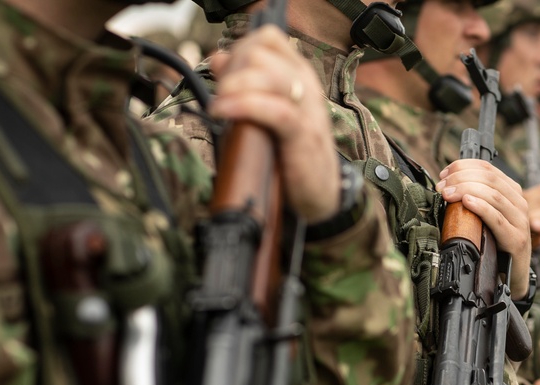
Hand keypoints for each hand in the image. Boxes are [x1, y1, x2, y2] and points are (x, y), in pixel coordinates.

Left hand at [209, 25, 341, 221]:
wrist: (321, 191)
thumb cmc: (293, 152)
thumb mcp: (269, 111)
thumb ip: (246, 83)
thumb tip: (218, 57)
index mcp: (299, 75)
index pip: (268, 39)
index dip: (239, 49)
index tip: (226, 75)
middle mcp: (305, 85)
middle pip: (260, 53)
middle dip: (232, 70)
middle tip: (222, 95)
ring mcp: (306, 108)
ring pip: (266, 75)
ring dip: (234, 85)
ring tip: (219, 104)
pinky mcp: (302, 134)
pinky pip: (272, 109)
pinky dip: (241, 107)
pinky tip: (223, 112)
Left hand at [436, 160, 531, 298]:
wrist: (513, 275)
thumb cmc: (496, 245)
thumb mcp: (485, 217)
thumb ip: (475, 199)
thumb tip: (447, 186)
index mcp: (512, 192)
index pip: (488, 168)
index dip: (464, 166)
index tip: (445, 174)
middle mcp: (519, 203)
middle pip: (489, 179)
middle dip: (462, 178)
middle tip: (442, 186)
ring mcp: (520, 221)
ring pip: (493, 195)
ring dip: (466, 190)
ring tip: (448, 194)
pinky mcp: (517, 239)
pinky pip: (497, 218)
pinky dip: (481, 207)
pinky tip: (467, 202)